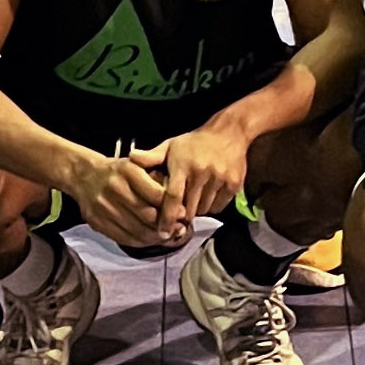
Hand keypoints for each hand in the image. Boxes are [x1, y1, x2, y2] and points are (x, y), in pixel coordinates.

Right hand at [68, 149, 172, 248]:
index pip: (157, 194)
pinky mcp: (96, 221)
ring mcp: (103, 206)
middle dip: (166, 225)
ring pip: (137, 229)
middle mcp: (115, 187)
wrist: (85, 176)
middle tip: (178, 229)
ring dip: (155, 237)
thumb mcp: (139, 165)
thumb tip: (181, 207)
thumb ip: (159, 180)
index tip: (183, 214)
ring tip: (166, 236)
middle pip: (147, 215)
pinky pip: (123, 238)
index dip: (172, 208)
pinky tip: (149, 240)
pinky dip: (140, 242)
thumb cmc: (120, 172)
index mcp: (128, 170)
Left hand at [141, 118, 250, 239]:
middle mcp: (202, 172)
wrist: (230, 132)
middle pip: (189, 208)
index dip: (166, 217)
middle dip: (182, 214)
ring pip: (204, 209)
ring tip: (194, 199)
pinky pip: (218, 207)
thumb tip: (130, 157)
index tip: (162, 232)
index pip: (173, 196)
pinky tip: (208, 194)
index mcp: (183, 165)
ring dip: (197, 210)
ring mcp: (220, 178)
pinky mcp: (233, 184)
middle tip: (178, 212)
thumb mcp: (172, 146)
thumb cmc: (195, 142)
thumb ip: (152, 156)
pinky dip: (212, 206)